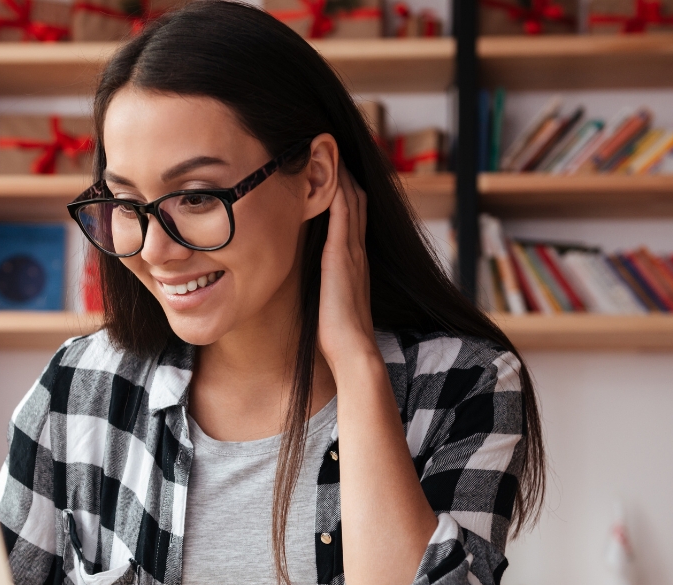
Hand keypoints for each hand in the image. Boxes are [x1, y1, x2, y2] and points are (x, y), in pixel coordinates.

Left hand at [317, 164, 377, 376]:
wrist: (352, 350)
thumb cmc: (337, 334)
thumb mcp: (330, 301)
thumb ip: (326, 285)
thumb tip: (315, 283)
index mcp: (354, 262)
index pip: (355, 215)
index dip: (347, 190)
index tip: (333, 169)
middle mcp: (357, 251)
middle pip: (358, 199)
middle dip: (347, 173)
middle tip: (332, 146)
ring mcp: (352, 251)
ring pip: (353, 199)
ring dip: (342, 173)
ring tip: (330, 146)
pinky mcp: (342, 255)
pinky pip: (344, 212)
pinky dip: (338, 189)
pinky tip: (330, 170)